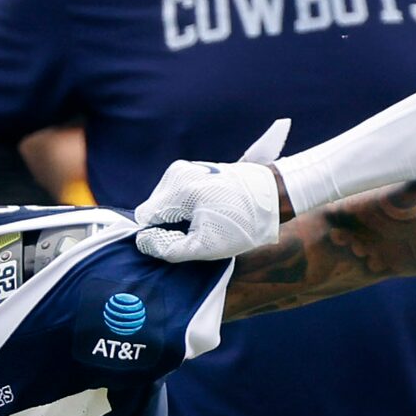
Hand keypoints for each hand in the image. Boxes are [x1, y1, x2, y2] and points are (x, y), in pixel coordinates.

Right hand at [134, 120, 291, 262]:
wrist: (272, 195)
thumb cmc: (242, 223)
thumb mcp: (206, 246)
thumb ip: (169, 248)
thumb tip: (144, 242)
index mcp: (177, 188)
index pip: (145, 217)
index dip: (159, 235)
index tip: (184, 238)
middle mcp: (176, 172)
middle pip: (154, 208)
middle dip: (170, 224)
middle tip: (200, 230)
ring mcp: (185, 167)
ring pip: (165, 201)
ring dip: (179, 216)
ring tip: (207, 219)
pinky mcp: (195, 169)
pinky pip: (177, 193)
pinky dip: (187, 206)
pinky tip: (208, 210)